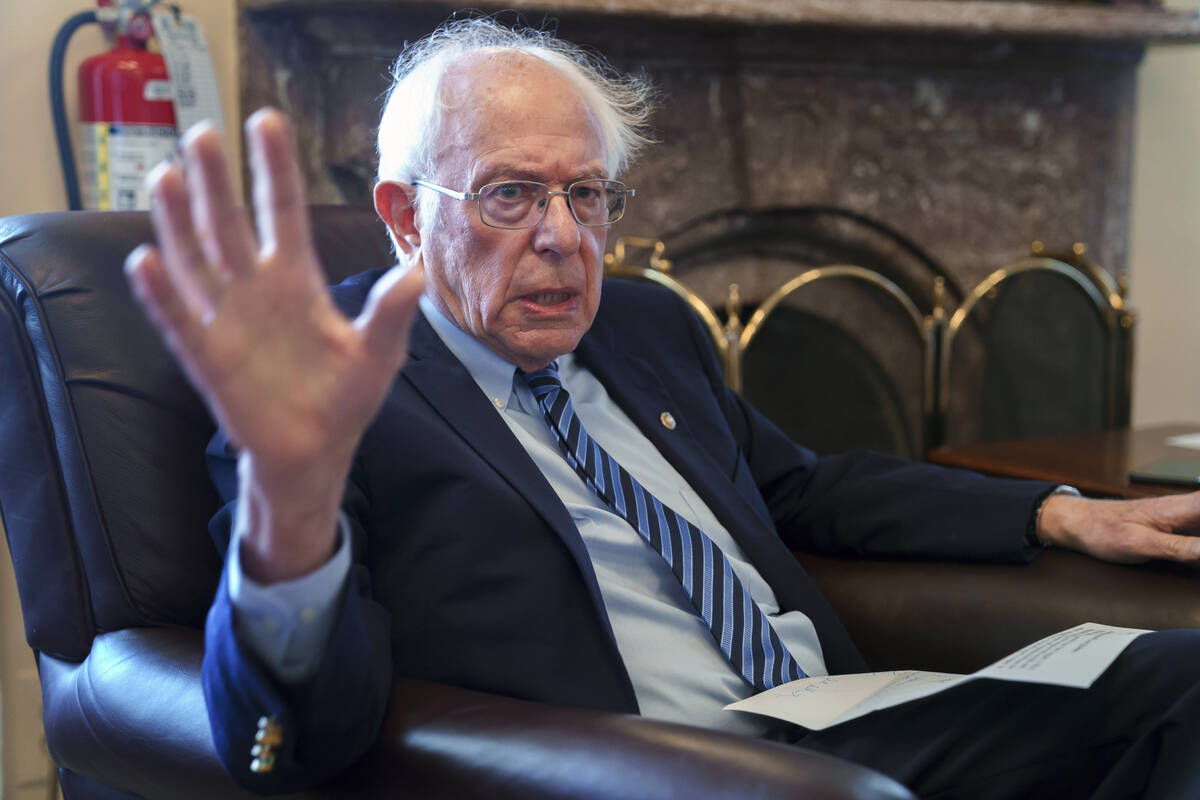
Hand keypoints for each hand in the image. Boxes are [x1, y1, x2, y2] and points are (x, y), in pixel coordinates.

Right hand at [125, 109, 423, 581]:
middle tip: (202, 132)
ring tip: (164, 176)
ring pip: (196, 259)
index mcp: (298, 281)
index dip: (275, 168)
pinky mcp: (208, 356)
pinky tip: (146, 260)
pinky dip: (163, 293)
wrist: (314, 452)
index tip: (266, 120)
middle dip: (217, 181)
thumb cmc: (346, 398)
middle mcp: (257, 290)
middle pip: (231, 224)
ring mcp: (228, 319)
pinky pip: (181, 318)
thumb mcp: (378, 354)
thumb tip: (417, 273)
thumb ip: (391, 314)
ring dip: (179, 221)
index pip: (284, 212)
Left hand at [1037, 490, 1199, 564]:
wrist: (1078, 522)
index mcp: (1180, 507)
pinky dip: (1197, 546)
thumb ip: (1180, 548)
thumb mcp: (1140, 544)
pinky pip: (1199, 530)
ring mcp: (1183, 516)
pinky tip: (1194, 555)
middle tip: (1191, 554)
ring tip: (1173, 551)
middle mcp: (1186, 508)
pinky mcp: (1177, 526)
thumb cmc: (1103, 530)